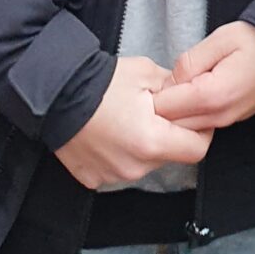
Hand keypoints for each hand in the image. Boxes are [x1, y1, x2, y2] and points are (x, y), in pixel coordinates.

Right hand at [55, 56, 212, 189]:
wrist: (53, 94)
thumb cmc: (99, 82)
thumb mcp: (147, 74)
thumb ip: (176, 89)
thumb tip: (193, 96)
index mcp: (152, 141)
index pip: (196, 149)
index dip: (201, 132)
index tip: (195, 117)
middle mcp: (134, 167)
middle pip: (170, 155)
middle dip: (170, 135)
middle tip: (156, 110)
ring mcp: (112, 176)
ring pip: (145, 163)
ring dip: (145, 145)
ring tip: (129, 118)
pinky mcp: (94, 179)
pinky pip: (119, 167)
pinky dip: (121, 153)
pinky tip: (110, 132)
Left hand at [153, 22, 254, 130]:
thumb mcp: (221, 39)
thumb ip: (189, 61)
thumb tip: (169, 81)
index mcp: (212, 95)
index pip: (164, 108)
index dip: (153, 93)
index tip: (151, 80)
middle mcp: (218, 116)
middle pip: (171, 124)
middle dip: (160, 107)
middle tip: (159, 84)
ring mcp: (226, 122)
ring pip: (184, 128)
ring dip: (174, 112)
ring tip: (176, 86)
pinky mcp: (231, 120)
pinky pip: (199, 124)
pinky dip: (189, 114)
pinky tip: (190, 94)